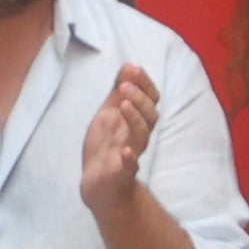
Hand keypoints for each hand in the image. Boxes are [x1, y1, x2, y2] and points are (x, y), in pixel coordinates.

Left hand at [75, 62, 160, 220]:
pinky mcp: (121, 173)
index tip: (133, 69)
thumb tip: (129, 65)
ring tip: (122, 105)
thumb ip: (118, 91)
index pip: (151, 99)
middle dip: (139, 98)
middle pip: (150, 116)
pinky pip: (130, 166)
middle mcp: (138, 136)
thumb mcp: (109, 113)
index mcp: (136, 120)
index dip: (145, 84)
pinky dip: (129, 158)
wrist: (97, 183)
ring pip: (142, 136)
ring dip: (135, 118)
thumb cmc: (106, 146)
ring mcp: (131, 153)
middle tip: (123, 86)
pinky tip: (125, 151)